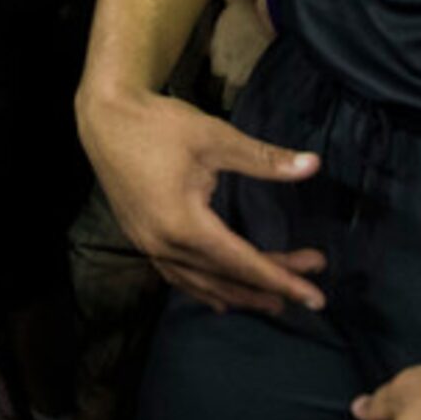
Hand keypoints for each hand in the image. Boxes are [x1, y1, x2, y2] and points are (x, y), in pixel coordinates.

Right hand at [74, 83, 325, 313]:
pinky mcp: (141, 238)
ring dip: (239, 294)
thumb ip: (264, 159)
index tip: (315, 298)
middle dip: (269, 286)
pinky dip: (205, 289)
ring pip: (200, 283)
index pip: (243, 262)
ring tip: (273, 302)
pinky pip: (178, 276)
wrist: (105, 117)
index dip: (282, 278)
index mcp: (184, 224)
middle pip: (225, 277)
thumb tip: (313, 165)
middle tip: (310, 290)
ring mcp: (149, 245)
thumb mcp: (216, 138)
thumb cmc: (159, 124)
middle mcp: (164, 244)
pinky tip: (220, 298)